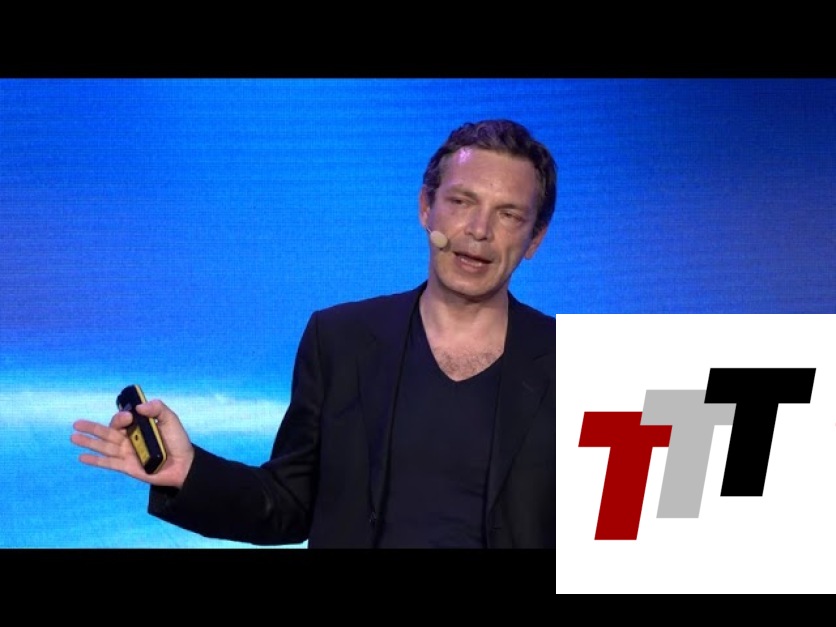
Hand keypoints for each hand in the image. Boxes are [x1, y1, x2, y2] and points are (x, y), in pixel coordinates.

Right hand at [71, 398, 194, 487]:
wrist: (184, 465)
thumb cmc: (178, 441)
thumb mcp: (171, 420)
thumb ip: (158, 409)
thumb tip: (139, 406)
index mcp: (138, 426)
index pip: (123, 420)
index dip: (121, 417)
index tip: (128, 416)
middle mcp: (129, 438)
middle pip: (107, 431)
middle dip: (92, 427)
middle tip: (77, 423)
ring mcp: (127, 452)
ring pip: (104, 446)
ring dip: (88, 442)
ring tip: (73, 437)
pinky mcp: (127, 466)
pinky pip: (108, 462)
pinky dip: (95, 460)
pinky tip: (82, 457)